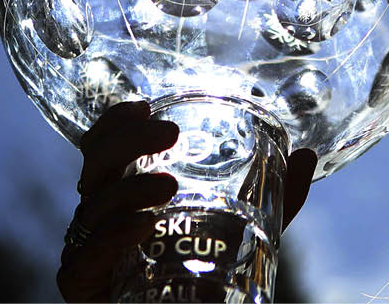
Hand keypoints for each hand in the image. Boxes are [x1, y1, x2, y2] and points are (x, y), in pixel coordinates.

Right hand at [57, 100, 318, 302]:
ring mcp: (87, 248)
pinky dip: (114, 235)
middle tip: (169, 132)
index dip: (118, 119)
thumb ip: (272, 198)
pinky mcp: (81, 284)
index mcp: (127, 189)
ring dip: (130, 188)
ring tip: (168, 184)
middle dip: (128, 140)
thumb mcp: (244, 230)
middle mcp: (101, 214)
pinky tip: (142, 225)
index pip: (107, 144)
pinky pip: (85, 256)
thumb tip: (307, 156)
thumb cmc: (201, 271)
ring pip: (94, 206)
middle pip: (96, 163)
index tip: (147, 104)